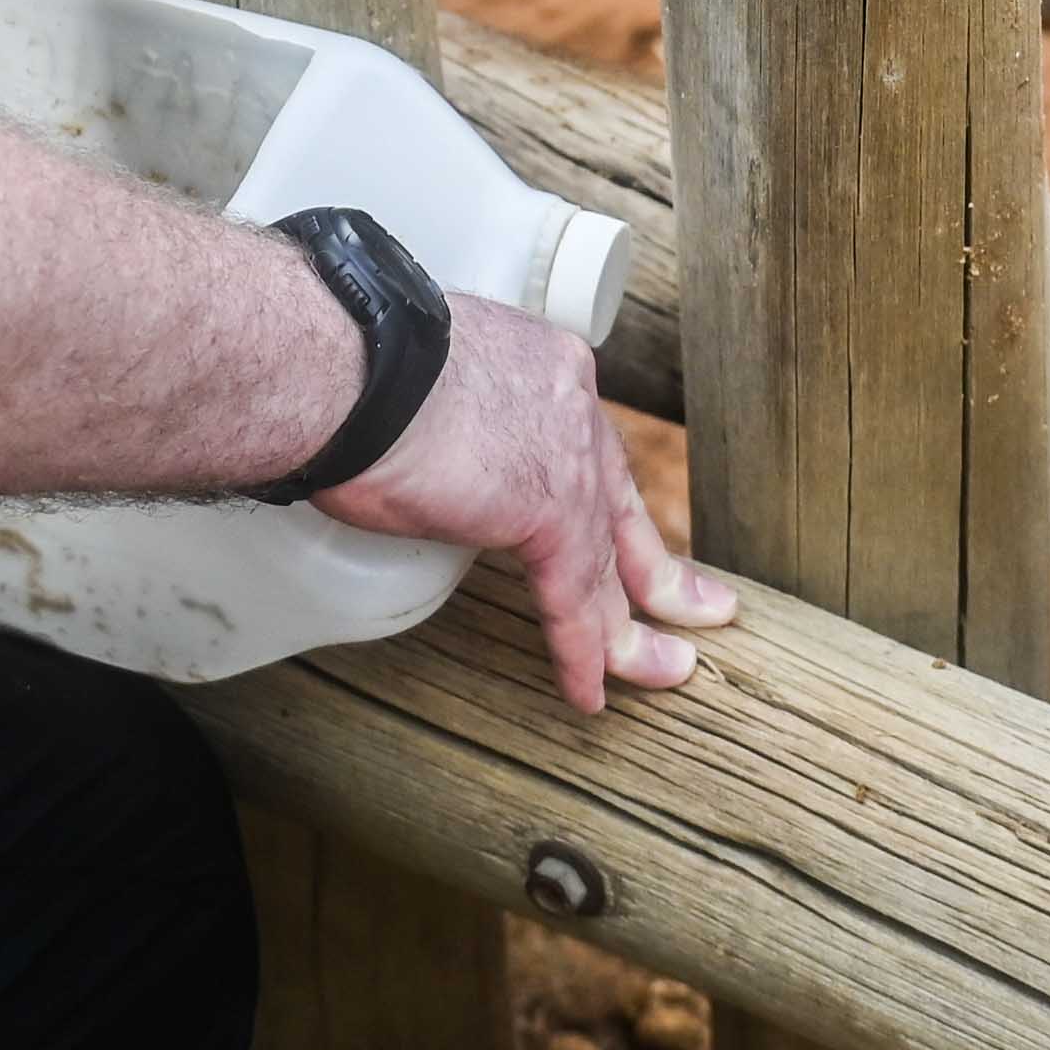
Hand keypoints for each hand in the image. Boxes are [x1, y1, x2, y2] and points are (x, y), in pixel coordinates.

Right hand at [321, 300, 736, 710]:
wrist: (354, 363)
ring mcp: (568, 460)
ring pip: (609, 560)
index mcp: (541, 366)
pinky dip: (580, 652)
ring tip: (664, 670)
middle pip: (619, 503)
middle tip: (697, 606)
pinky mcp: (549, 515)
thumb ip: (443, 414)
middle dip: (655, 564)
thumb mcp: (419, 376)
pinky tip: (588, 691)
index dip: (597, 497)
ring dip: (633, 628)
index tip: (608, 528)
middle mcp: (570, 404)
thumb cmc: (352, 358)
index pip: (583, 446)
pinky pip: (572, 601)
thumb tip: (413, 444)